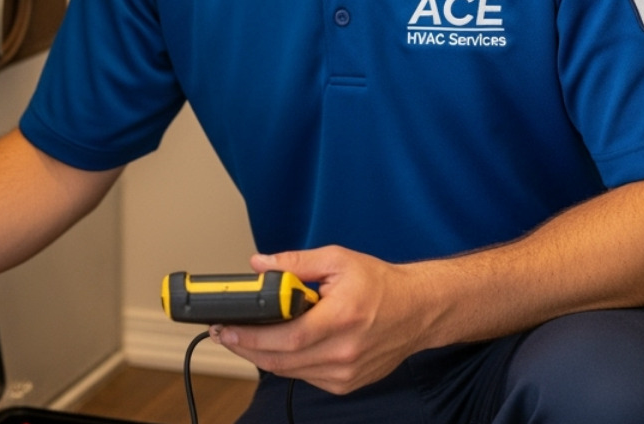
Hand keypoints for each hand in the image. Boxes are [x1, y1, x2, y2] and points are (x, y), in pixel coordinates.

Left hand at [215, 246, 436, 394]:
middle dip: (247, 347)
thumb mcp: (338, 259)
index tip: (228, 327)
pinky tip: (282, 346)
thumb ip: (296, 262)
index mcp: (342, 317)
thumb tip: (260, 264)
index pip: (287, 336)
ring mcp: (346, 372)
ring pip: (291, 372)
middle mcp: (345, 350)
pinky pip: (306, 377)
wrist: (418, 310)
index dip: (252, 336)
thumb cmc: (380, 284)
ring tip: (247, 338)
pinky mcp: (347, 383)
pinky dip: (289, 363)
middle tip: (226, 333)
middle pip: (282, 360)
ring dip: (264, 357)